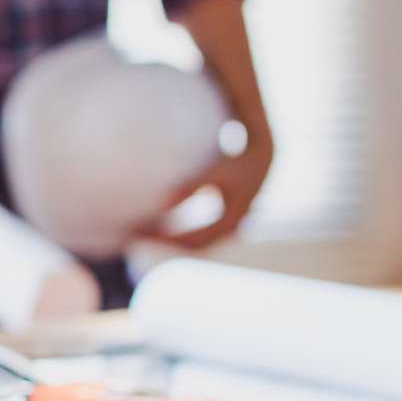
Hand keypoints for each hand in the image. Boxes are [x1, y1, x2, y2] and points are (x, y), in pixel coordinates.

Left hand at [143, 129, 272, 248]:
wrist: (263, 154)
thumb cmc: (239, 159)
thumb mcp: (216, 171)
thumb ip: (192, 186)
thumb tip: (165, 201)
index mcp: (230, 221)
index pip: (192, 241)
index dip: (167, 241)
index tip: (145, 235)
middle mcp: (231, 229)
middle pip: (193, 246)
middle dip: (166, 243)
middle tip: (137, 237)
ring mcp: (229, 225)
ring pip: (196, 241)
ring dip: (172, 240)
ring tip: (145, 233)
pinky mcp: (225, 218)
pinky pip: (199, 233)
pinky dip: (180, 232)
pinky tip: (161, 226)